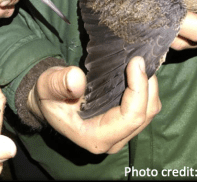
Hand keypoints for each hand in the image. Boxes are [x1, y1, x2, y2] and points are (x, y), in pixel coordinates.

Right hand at [27, 57, 160, 153]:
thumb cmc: (47, 95)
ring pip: (149, 111)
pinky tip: (138, 70)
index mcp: (95, 137)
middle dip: (148, 85)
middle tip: (141, 57)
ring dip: (149, 86)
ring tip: (141, 61)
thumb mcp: (47, 85)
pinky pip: (145, 106)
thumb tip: (77, 78)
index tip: (136, 62)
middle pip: (145, 114)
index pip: (130, 117)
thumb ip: (59, 83)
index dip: (138, 90)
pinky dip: (145, 88)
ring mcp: (120, 133)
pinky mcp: (124, 123)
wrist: (47, 101)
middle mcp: (112, 140)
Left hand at [153, 0, 196, 49]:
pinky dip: (168, 29)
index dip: (178, 22)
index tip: (161, 6)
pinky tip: (157, 14)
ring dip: (164, 30)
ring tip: (151, 11)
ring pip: (181, 42)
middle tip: (148, 9)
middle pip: (186, 40)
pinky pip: (181, 38)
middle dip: (165, 27)